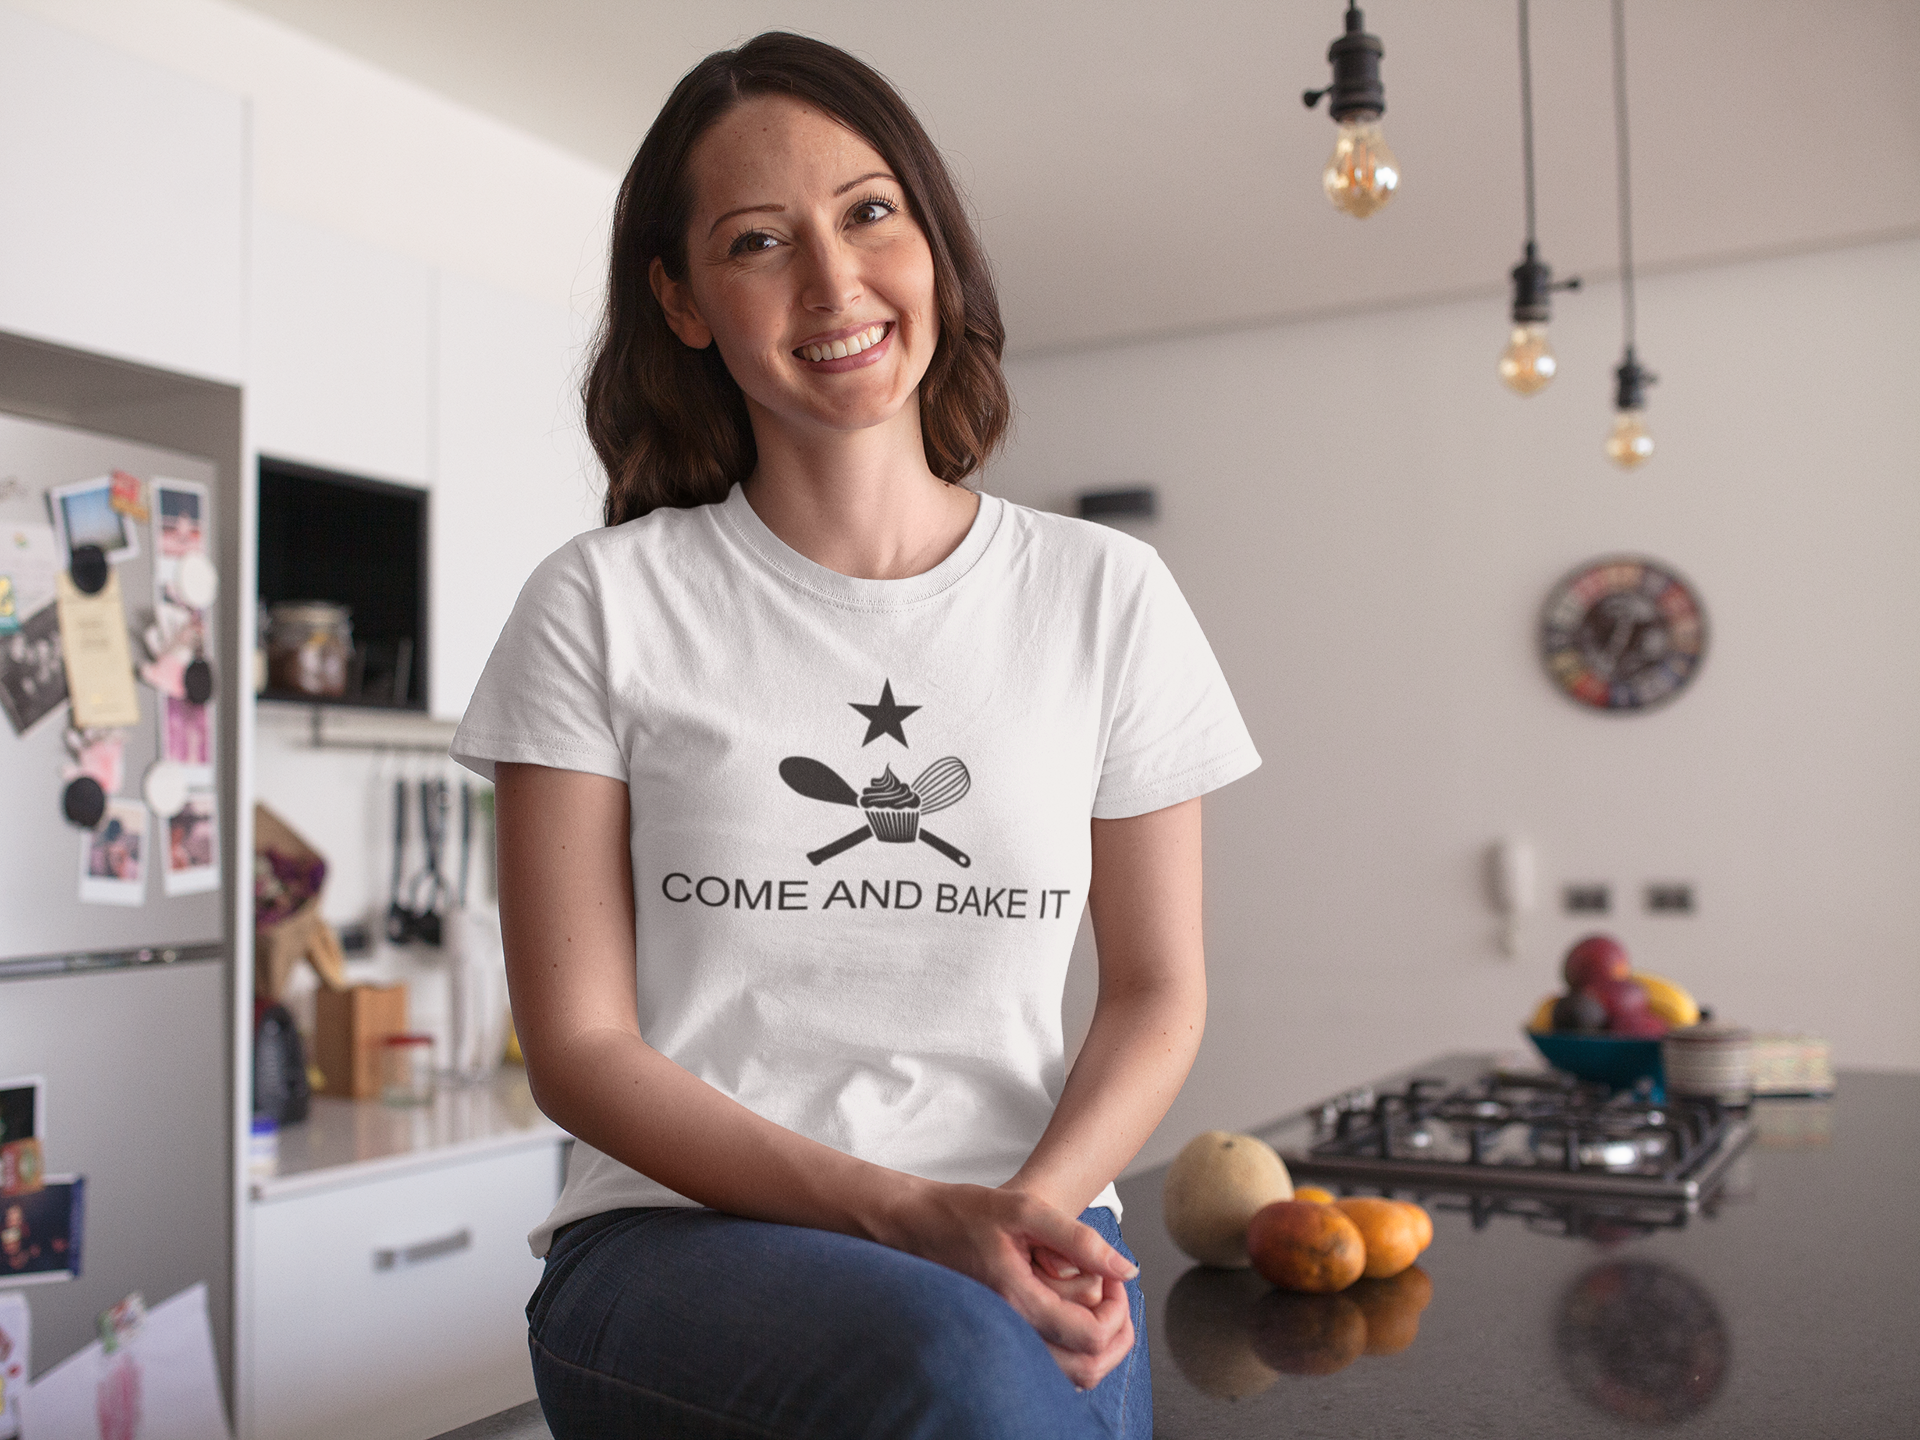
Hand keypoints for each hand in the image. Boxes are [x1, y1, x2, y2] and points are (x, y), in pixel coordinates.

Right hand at [874, 1182, 1136, 1390]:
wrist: (912, 1224)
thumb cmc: (964, 1211)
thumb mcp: (1026, 1209)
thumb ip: (1080, 1240)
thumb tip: (1126, 1270)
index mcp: (1017, 1301)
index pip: (1091, 1334)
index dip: (1117, 1307)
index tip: (1112, 1275)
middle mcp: (1008, 1333)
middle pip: (1087, 1367)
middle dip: (1115, 1330)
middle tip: (1113, 1291)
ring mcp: (1000, 1343)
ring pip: (1071, 1375)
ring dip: (1097, 1343)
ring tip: (1098, 1301)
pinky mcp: (996, 1343)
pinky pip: (1049, 1368)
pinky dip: (1073, 1349)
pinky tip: (1072, 1312)